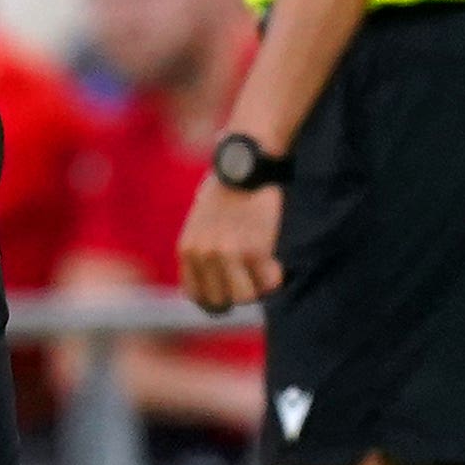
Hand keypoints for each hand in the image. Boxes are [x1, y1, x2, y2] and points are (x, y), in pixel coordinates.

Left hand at [179, 174, 283, 314]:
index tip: (231, 290)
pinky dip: (278, 274)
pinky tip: (277, 259)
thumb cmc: (229, 190)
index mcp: (187, 249)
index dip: (217, 299)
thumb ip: (204, 251)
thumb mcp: (202, 222)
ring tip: (264, 265)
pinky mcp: (254, 249)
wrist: (247, 162)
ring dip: (259, 285)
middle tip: (251, 272)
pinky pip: (270, 283)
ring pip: (247, 297)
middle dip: (239, 290)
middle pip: (222, 302)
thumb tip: (216, 283)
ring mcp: (227, 254)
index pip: (197, 296)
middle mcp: (203, 254)